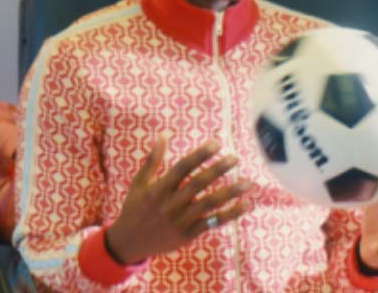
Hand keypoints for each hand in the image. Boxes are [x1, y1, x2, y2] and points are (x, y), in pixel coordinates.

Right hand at [103, 139, 253, 265]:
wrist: (130, 242)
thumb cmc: (134, 208)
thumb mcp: (138, 183)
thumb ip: (152, 160)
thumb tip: (162, 136)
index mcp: (158, 189)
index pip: (182, 168)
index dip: (200, 155)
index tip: (216, 144)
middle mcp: (170, 204)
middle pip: (198, 184)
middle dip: (217, 170)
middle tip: (235, 158)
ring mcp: (180, 221)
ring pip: (208, 204)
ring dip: (229, 193)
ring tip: (248, 183)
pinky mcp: (188, 235)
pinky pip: (211, 224)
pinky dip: (229, 215)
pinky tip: (245, 205)